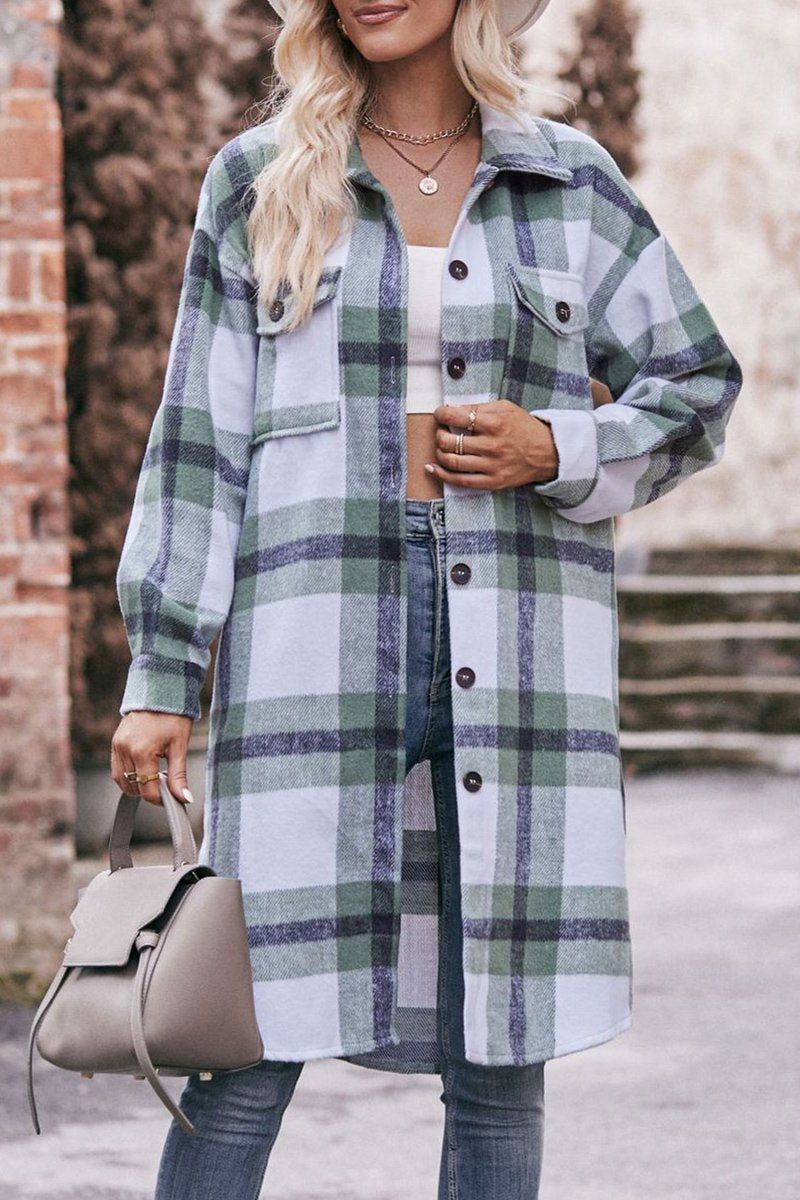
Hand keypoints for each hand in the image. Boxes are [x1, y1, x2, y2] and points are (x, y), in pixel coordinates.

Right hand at [111, 711, 194, 806]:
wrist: (159, 690)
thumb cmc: (172, 715)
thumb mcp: (180, 746)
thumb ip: (179, 775)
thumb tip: (184, 798)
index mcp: (142, 751)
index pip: (147, 790)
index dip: (160, 799)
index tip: (171, 797)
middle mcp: (125, 749)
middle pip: (133, 788)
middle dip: (149, 791)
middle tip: (165, 782)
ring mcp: (117, 746)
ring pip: (122, 781)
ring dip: (137, 785)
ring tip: (155, 775)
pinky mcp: (115, 743)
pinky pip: (116, 769)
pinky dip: (128, 775)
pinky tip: (143, 769)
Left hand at [425, 400, 558, 490]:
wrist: (547, 452)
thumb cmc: (524, 428)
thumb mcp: (505, 408)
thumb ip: (479, 407)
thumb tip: (452, 409)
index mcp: (494, 423)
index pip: (457, 417)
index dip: (441, 414)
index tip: (439, 414)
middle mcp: (491, 445)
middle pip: (450, 441)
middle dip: (439, 435)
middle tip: (441, 431)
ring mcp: (491, 466)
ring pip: (452, 461)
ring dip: (439, 453)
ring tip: (442, 447)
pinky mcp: (492, 481)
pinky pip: (460, 481)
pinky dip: (442, 475)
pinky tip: (433, 468)